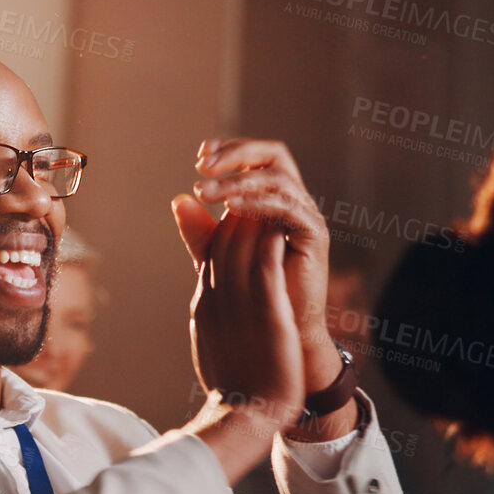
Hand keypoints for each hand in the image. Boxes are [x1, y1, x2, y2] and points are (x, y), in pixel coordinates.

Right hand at [175, 199, 306, 427]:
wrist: (245, 414)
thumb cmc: (231, 379)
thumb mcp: (208, 332)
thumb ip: (206, 300)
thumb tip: (201, 285)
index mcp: (204, 302)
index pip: (211, 249)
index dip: (226, 224)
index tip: (245, 211)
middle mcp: (218, 299)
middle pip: (225, 240)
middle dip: (240, 213)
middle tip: (259, 196)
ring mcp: (241, 307)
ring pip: (244, 248)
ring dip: (256, 221)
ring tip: (271, 204)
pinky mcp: (267, 316)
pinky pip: (266, 270)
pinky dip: (270, 245)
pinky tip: (281, 230)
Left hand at [188, 138, 338, 393]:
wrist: (275, 342)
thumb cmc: (250, 302)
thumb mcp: (219, 261)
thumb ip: (202, 232)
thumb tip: (179, 199)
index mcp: (272, 203)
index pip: (254, 159)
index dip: (229, 151)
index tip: (199, 158)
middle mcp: (293, 204)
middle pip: (272, 155)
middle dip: (236, 154)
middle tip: (203, 165)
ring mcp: (306, 218)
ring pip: (278, 178)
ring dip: (238, 181)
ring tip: (207, 192)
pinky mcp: (314, 237)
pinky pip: (288, 208)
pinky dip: (258, 204)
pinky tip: (230, 209)